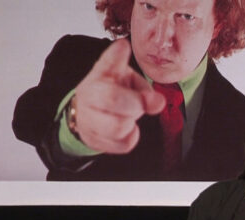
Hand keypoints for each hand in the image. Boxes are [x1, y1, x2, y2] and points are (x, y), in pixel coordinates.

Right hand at [71, 39, 165, 153]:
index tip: (126, 50)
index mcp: (96, 77)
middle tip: (139, 104)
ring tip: (128, 116)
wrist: (87, 113)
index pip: (107, 65)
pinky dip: (131, 137)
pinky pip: (124, 144)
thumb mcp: (125, 78)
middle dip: (136, 104)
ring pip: (119, 127)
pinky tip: (126, 128)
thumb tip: (157, 102)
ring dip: (132, 123)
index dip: (117, 57)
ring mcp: (87, 121)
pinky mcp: (94, 141)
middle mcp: (87, 98)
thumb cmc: (111, 91)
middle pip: (114, 100)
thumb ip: (142, 87)